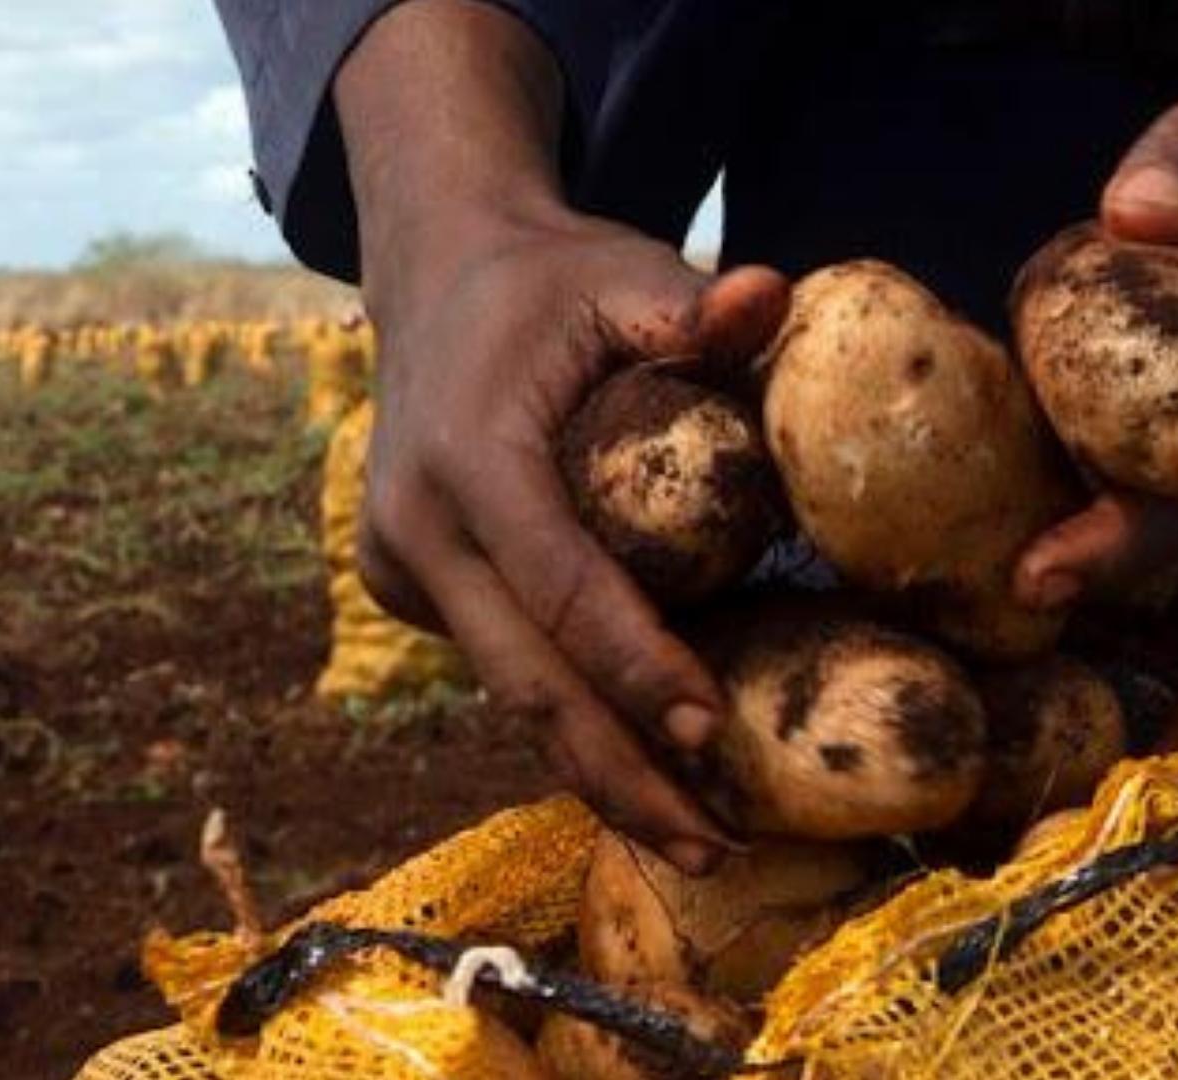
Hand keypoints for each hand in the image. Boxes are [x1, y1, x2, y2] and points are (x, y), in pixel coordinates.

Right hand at [358, 204, 787, 871]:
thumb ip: (694, 304)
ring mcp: (400, 568)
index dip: (634, 665)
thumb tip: (777, 293)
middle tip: (715, 849)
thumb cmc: (546, 281)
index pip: (560, 585)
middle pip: (526, 681)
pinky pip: (498, 665)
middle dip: (621, 772)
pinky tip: (637, 770)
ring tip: (690, 840)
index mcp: (465, 457)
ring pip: (508, 692)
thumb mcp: (620, 272)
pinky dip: (565, 718)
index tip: (710, 732)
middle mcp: (415, 528)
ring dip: (596, 769)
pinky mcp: (407, 586)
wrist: (431, 276)